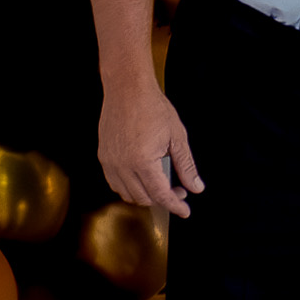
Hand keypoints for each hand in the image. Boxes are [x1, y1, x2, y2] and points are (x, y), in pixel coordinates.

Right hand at [100, 82, 204, 217]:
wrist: (127, 88)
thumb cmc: (153, 108)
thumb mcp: (177, 137)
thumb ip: (186, 165)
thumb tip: (195, 187)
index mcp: (143, 161)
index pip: (160, 195)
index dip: (175, 205)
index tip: (185, 211)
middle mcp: (123, 165)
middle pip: (143, 198)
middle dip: (163, 199)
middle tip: (179, 189)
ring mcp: (110, 162)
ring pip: (127, 194)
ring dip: (145, 195)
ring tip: (161, 183)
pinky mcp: (103, 156)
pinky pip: (115, 182)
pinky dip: (129, 187)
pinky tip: (143, 178)